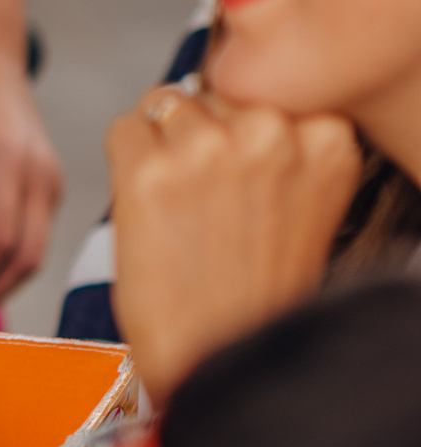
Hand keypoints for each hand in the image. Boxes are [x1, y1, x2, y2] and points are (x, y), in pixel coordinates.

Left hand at [105, 85, 361, 395]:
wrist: (225, 356)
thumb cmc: (258, 291)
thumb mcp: (299, 204)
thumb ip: (275, 149)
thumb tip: (221, 102)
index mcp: (324, 141)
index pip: (265, 91)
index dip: (239, 129)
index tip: (238, 169)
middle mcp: (271, 134)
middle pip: (214, 93)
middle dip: (199, 132)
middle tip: (202, 196)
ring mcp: (208, 149)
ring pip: (164, 104)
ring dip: (159, 143)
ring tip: (177, 204)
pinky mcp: (149, 171)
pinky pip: (122, 129)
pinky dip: (124, 161)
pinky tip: (148, 207)